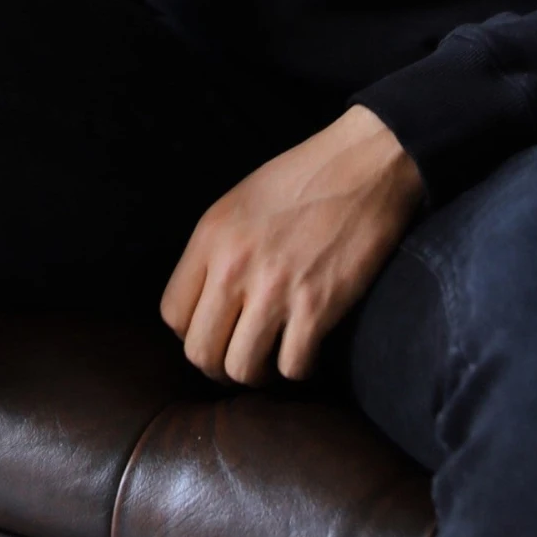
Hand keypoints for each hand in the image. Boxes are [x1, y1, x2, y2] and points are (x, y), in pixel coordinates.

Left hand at [159, 102, 425, 386]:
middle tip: (240, 355)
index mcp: (210, 237)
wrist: (363, 165)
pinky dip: (299, 367)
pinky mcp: (317, 306)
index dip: (192, 331)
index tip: (215, 329)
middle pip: (200, 352)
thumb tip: (206, 301)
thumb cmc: (303, 179)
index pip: (172, 314)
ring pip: (242, 369)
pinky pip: (292, 367)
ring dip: (257, 372)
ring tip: (272, 356)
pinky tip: (307, 347)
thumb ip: (216, 250)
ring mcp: (275, 289)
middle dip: (218, 364)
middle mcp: (234, 266)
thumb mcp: (238, 202)